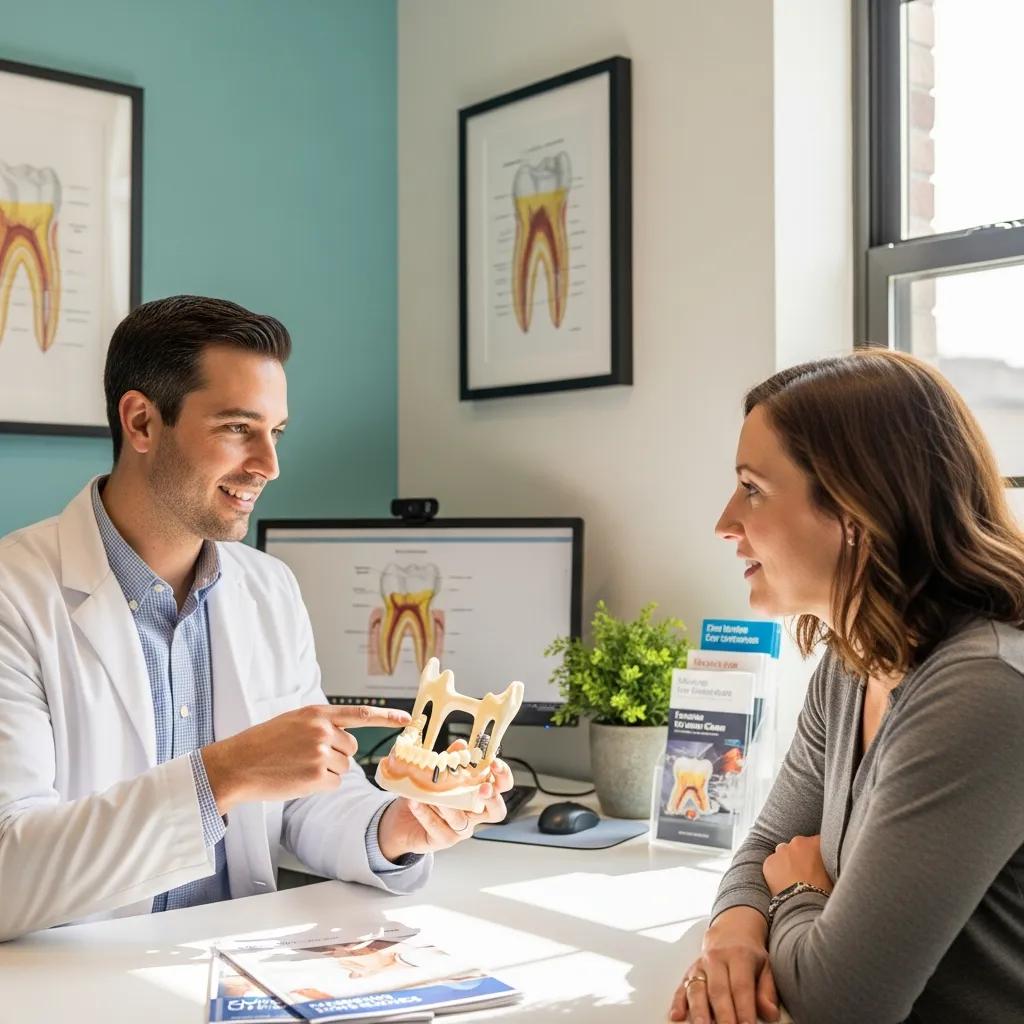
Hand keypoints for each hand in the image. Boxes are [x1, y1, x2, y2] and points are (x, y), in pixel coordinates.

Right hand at [201, 704, 410, 812]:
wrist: (237, 764)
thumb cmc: (262, 744)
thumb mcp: (293, 721)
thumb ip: (320, 724)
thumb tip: (346, 737)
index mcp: (318, 713)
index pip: (361, 713)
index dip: (387, 717)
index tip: (408, 720)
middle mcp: (323, 730)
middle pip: (351, 748)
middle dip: (335, 755)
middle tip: (306, 757)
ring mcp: (321, 753)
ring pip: (343, 768)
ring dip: (326, 772)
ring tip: (298, 767)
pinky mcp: (317, 776)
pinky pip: (334, 784)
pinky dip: (320, 785)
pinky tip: (299, 779)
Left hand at [376, 754, 513, 860]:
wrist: (402, 820)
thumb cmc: (426, 795)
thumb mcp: (438, 774)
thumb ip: (451, 759)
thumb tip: (462, 744)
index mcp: (478, 794)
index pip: (501, 787)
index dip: (503, 776)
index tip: (495, 763)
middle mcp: (474, 813)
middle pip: (497, 812)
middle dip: (492, 799)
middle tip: (483, 788)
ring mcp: (461, 829)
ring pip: (462, 821)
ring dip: (448, 806)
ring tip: (433, 795)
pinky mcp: (443, 840)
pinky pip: (438, 828)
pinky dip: (426, 814)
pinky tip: (416, 802)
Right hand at [669, 906, 778, 1023]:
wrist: (731, 929)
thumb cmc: (749, 952)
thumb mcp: (766, 966)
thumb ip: (767, 991)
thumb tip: (770, 1014)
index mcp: (738, 956)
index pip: (741, 986)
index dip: (744, 1009)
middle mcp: (715, 959)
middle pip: (717, 990)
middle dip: (722, 1015)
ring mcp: (700, 965)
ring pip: (697, 989)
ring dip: (699, 1011)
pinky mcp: (689, 972)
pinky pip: (681, 987)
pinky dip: (678, 1002)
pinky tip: (677, 1015)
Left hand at [762, 834, 832, 895]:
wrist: (804, 905)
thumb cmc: (823, 892)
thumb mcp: (832, 874)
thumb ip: (828, 863)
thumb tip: (826, 864)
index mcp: (815, 843)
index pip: (818, 842)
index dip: (819, 852)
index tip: (820, 860)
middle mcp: (797, 843)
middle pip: (800, 846)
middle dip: (803, 856)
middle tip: (807, 872)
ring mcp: (781, 852)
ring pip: (785, 853)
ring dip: (788, 861)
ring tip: (794, 878)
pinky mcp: (769, 862)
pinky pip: (773, 864)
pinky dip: (777, 871)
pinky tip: (783, 882)